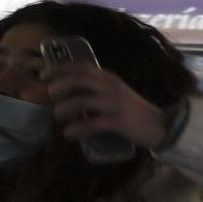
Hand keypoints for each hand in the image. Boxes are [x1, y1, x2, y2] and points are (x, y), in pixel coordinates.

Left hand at [46, 64, 167, 148]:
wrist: (160, 125)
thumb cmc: (131, 109)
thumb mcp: (113, 92)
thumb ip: (93, 89)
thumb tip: (63, 93)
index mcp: (108, 77)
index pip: (81, 66)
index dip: (60, 68)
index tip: (43, 74)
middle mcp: (110, 86)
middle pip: (79, 79)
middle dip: (59, 85)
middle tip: (49, 95)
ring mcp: (114, 103)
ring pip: (83, 101)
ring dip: (65, 109)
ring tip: (58, 117)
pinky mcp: (118, 121)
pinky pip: (92, 123)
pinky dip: (76, 129)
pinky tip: (68, 135)